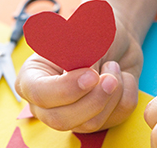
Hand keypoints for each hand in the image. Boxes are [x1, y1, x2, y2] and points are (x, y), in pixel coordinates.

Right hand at [15, 16, 142, 132]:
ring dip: (111, 95)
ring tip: (113, 67)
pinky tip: (121, 77)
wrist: (112, 39)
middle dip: (92, 100)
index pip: (39, 93)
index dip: (66, 89)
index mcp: (32, 77)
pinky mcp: (94, 120)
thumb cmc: (90, 32)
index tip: (91, 75)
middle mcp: (46, 102)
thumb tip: (85, 78)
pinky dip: (124, 96)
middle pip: (60, 119)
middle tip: (111, 78)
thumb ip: (77, 57)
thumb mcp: (79, 37)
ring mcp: (70, 114)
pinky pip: (113, 121)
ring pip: (89, 124)